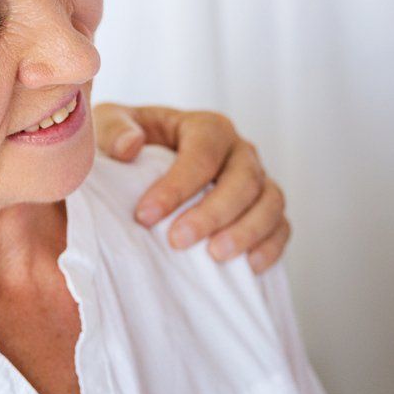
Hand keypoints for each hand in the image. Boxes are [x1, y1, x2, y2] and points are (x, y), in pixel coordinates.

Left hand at [94, 102, 288, 270]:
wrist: (146, 166)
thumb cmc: (129, 145)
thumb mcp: (112, 125)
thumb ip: (115, 129)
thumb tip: (130, 146)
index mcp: (207, 127)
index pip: (202, 152)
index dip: (177, 186)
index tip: (145, 216)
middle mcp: (240, 151)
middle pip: (243, 179)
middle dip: (212, 213)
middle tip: (178, 241)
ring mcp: (259, 181)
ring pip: (269, 202)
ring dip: (246, 231)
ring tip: (215, 256)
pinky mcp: (266, 210)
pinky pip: (281, 227)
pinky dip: (271, 246)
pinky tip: (249, 267)